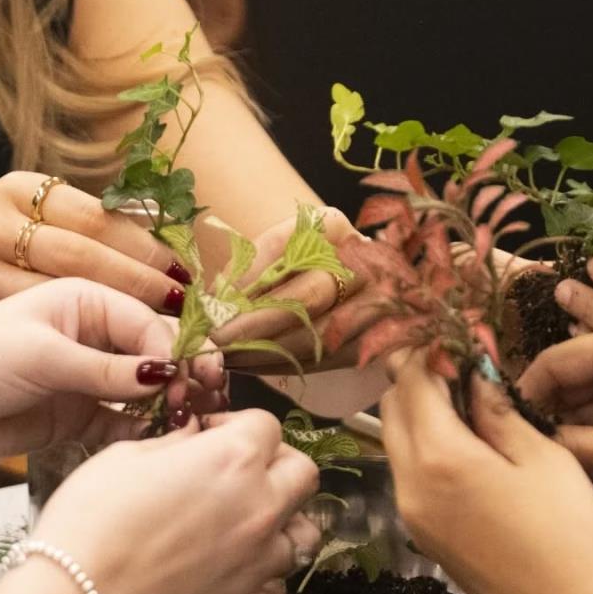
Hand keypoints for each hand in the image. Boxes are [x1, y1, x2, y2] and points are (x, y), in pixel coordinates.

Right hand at [0, 173, 190, 342]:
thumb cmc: (2, 275)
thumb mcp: (39, 237)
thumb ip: (95, 238)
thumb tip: (175, 253)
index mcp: (15, 192)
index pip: (97, 219)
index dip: (147, 250)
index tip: (185, 276)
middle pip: (81, 256)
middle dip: (139, 285)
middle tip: (181, 312)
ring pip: (59, 298)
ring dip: (116, 323)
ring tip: (161, 340)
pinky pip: (34, 339)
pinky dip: (82, 355)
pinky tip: (119, 369)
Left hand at [0, 279, 224, 462]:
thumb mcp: (41, 357)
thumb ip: (105, 370)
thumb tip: (166, 375)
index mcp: (84, 300)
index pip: (147, 324)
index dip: (172, 354)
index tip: (185, 385)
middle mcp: (93, 335)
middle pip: (156, 355)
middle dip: (181, 378)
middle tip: (199, 405)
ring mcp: (90, 378)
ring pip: (147, 392)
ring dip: (167, 408)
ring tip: (184, 428)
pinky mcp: (81, 417)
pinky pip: (125, 425)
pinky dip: (142, 434)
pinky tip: (155, 445)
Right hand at [31, 409, 321, 593]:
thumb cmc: (91, 516)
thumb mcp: (126, 455)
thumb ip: (176, 443)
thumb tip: (195, 438)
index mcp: (234, 458)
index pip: (267, 425)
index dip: (237, 425)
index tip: (209, 435)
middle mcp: (260, 506)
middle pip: (304, 474)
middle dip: (278, 465)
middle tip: (239, 474)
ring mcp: (258, 560)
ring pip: (303, 536)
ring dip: (283, 526)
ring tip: (248, 528)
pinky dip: (269, 588)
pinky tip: (244, 578)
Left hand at [211, 208, 389, 372]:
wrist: (355, 292)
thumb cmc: (300, 271)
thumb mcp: (274, 258)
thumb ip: (247, 276)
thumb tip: (212, 308)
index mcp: (329, 226)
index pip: (278, 247)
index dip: (242, 281)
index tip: (211, 308)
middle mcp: (362, 258)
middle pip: (307, 295)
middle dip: (255, 325)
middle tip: (218, 343)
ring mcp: (379, 302)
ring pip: (318, 335)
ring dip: (266, 352)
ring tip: (228, 360)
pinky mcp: (380, 341)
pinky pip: (327, 359)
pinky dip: (285, 365)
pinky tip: (254, 367)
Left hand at [380, 355, 592, 593]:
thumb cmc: (573, 533)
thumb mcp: (543, 456)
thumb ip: (496, 408)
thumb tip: (471, 368)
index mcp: (439, 458)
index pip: (413, 379)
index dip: (433, 348)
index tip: (461, 334)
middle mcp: (409, 485)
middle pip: (392, 407)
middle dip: (419, 377)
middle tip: (464, 362)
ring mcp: (410, 514)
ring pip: (396, 441)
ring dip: (421, 412)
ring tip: (471, 401)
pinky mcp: (422, 535)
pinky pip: (409, 474)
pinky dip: (426, 447)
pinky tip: (470, 445)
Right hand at [518, 315, 592, 512]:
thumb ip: (573, 445)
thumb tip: (525, 443)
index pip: (561, 358)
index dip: (528, 395)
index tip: (506, 430)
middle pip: (575, 370)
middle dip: (552, 410)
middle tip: (528, 448)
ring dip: (574, 425)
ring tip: (557, 462)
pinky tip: (587, 464)